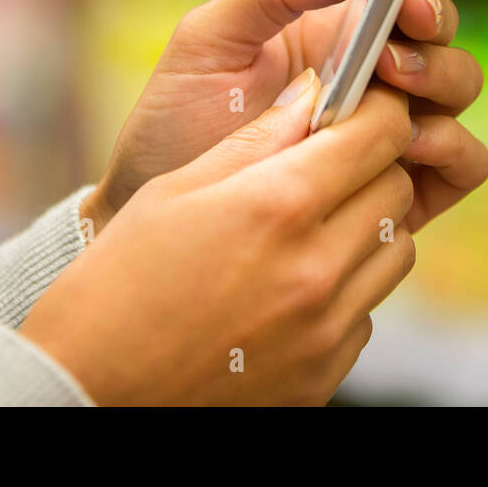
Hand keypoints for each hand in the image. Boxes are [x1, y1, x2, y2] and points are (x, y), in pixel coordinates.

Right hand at [23, 83, 415, 405]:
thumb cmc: (117, 283)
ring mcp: (325, 328)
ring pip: (394, 249)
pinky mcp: (325, 373)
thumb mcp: (175, 189)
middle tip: (328, 165)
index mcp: (277, 206)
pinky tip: (290, 285)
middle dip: (372, 165)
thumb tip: (312, 94)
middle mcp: (315, 268)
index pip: (379, 135)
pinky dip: (346, 287)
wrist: (90, 392)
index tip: (361, 109)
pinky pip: (367, 309)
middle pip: (397, 189)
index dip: (377, 111)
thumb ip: (257, 138)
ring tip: (309, 227)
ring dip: (367, 226)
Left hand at [86, 0, 487, 232]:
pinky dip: (451, 146)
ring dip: (439, 76)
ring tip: (388, 87)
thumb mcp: (208, 34)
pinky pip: (466, 159)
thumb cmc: (178, 116)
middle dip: (435, 12)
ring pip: (463, 83)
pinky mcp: (404, 185)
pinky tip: (407, 147)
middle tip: (402, 20)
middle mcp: (376, 63)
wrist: (158, 207)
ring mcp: (395, 123)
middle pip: (445, 21)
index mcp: (335, 14)